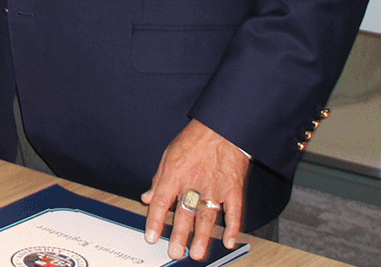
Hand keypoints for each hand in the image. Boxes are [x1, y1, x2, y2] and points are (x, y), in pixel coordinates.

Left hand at [141, 119, 251, 259]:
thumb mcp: (168, 155)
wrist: (222, 127)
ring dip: (202, 237)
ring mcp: (215, 187)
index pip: (161, 201)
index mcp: (174, 174)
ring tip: (196, 253)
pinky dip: (233, 227)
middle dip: (178, 235)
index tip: (151, 237)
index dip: (155, 221)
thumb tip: (146, 198)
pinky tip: (229, 241)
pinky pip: (234, 211)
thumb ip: (158, 179)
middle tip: (175, 252)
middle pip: (184, 213)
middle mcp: (193, 182)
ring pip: (207, 216)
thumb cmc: (195, 139)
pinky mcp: (234, 188)